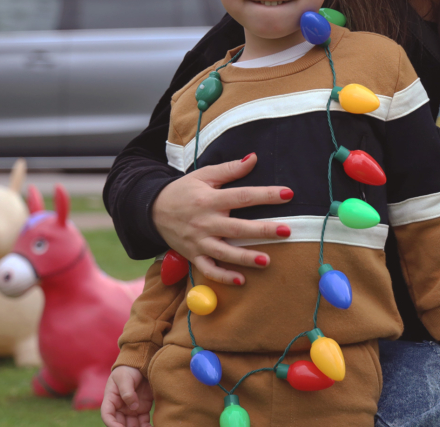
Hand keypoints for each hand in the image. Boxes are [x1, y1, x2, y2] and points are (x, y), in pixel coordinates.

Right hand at [101, 366, 153, 426]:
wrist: (140, 364)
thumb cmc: (128, 369)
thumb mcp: (124, 377)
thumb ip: (127, 391)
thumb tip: (133, 407)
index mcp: (111, 400)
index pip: (108, 415)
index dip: (112, 424)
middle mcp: (120, 408)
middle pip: (120, 423)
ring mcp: (132, 409)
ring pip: (133, 425)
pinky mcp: (143, 409)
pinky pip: (143, 422)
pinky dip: (146, 426)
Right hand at [151, 153, 293, 284]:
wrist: (151, 210)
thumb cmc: (183, 190)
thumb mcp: (204, 175)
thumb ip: (230, 169)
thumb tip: (254, 158)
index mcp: (209, 200)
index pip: (242, 196)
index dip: (266, 195)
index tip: (288, 194)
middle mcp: (205, 222)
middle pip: (237, 228)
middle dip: (262, 230)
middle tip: (286, 231)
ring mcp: (198, 242)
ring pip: (224, 252)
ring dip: (245, 258)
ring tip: (266, 261)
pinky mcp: (193, 256)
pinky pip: (209, 269)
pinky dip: (223, 277)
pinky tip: (242, 280)